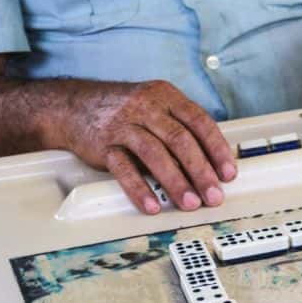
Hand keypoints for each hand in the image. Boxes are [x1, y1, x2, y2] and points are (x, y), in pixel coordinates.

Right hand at [63, 80, 236, 214]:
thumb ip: (180, 128)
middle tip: (213, 195)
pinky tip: (151, 205)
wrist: (73, 106)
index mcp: (165, 97)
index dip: (216, 149)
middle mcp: (146, 107)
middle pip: (180, 139)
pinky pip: (123, 168)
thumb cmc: (123, 112)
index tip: (228, 173)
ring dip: (176, 182)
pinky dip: (139, 188)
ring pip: (154, 153)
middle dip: (201, 171)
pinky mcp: (104, 144)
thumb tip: (211, 163)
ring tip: (189, 203)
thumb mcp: (155, 108)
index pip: (199, 122)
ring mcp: (123, 125)